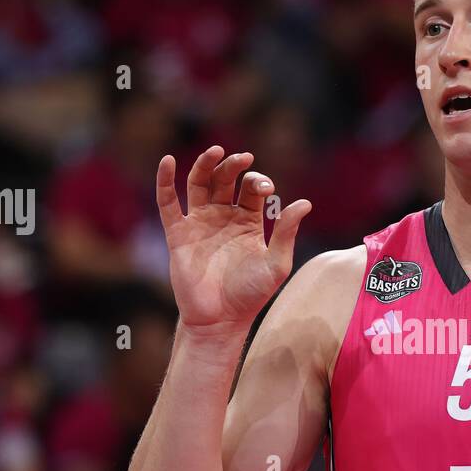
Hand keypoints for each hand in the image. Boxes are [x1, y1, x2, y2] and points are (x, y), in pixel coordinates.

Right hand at [157, 147, 311, 330]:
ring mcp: (199, 222)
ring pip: (199, 183)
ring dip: (205, 164)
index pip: (251, 189)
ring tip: (215, 151)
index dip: (258, 181)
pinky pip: (167, 203)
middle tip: (243, 159)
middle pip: (226, 179)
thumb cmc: (251, 294)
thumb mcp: (276, 263)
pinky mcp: (178, 233)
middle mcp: (223, 216)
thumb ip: (287, 232)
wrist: (220, 319)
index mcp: (248, 221)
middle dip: (234, 166)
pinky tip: (167, 161)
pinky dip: (165, 181)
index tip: (265, 189)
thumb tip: (305, 202)